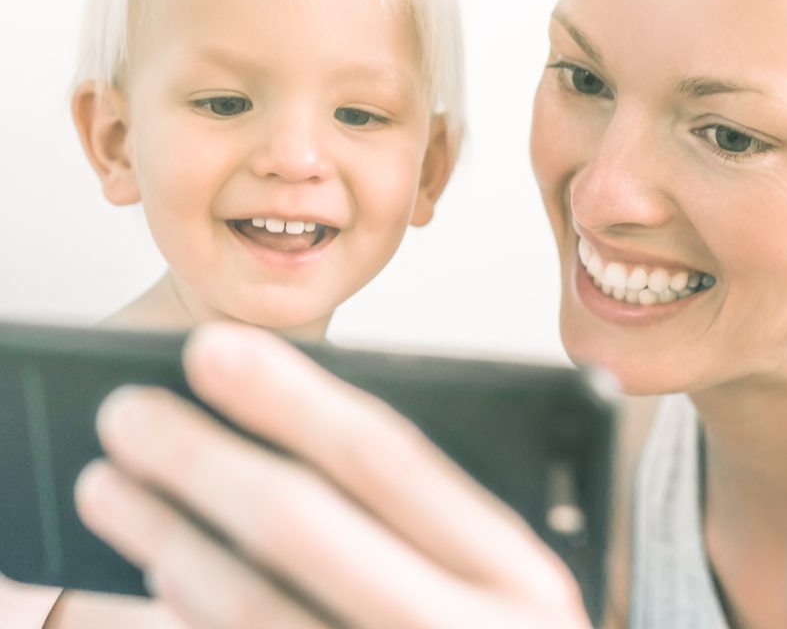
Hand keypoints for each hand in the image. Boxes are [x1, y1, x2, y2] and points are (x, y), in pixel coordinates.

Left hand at [75, 323, 591, 628]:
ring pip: (251, 611)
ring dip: (164, 540)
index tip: (210, 350)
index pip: (389, 459)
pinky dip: (170, 627)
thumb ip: (436, 514)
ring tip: (106, 486)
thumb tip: (296, 427)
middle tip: (127, 413)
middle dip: (200, 461)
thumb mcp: (511, 575)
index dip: (290, 398)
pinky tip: (130, 596)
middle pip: (303, 526)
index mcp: (515, 571)